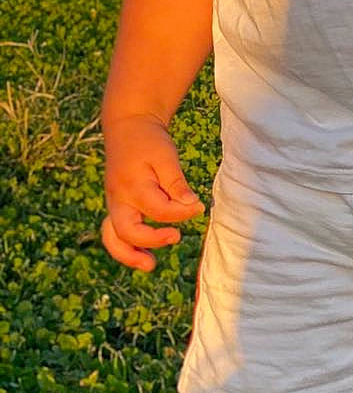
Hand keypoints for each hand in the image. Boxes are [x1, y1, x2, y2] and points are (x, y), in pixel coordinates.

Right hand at [101, 115, 204, 271]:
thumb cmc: (149, 141)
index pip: (159, 210)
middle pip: (126, 232)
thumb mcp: (166, 156)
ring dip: (128, 254)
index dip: (182, 213)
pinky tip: (144, 253)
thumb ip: (177, 183)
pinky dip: (126, 245)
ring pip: (113, 237)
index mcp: (132, 186)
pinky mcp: (117, 206)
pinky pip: (115, 232)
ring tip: (150, 266)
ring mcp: (114, 204)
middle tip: (176, 238)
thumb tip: (192, 206)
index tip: (200, 206)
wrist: (128, 127)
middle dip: (149, 242)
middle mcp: (118, 199)